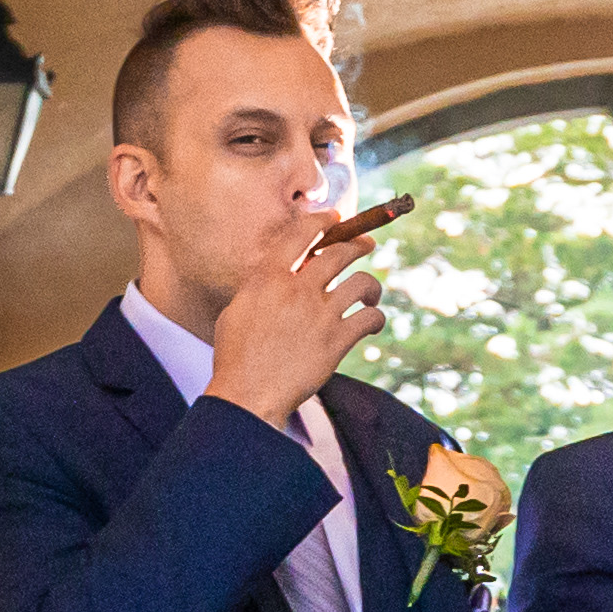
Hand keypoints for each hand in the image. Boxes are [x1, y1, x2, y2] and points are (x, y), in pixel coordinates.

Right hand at [208, 196, 408, 425]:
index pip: (301, 234)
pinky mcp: (337, 342)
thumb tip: (277, 277)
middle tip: (366, 245)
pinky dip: (376, 317)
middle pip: (340, 253)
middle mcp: (298, 290)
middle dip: (358, 244)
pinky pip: (370, 319)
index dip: (322, 221)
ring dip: (372, 285)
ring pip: (362, 282)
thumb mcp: (237, 309)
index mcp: (269, 277)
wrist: (248, 393)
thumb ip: (260, 287)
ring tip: (370, 294)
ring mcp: (320, 315)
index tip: (334, 217)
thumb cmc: (236, 356)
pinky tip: (373, 321)